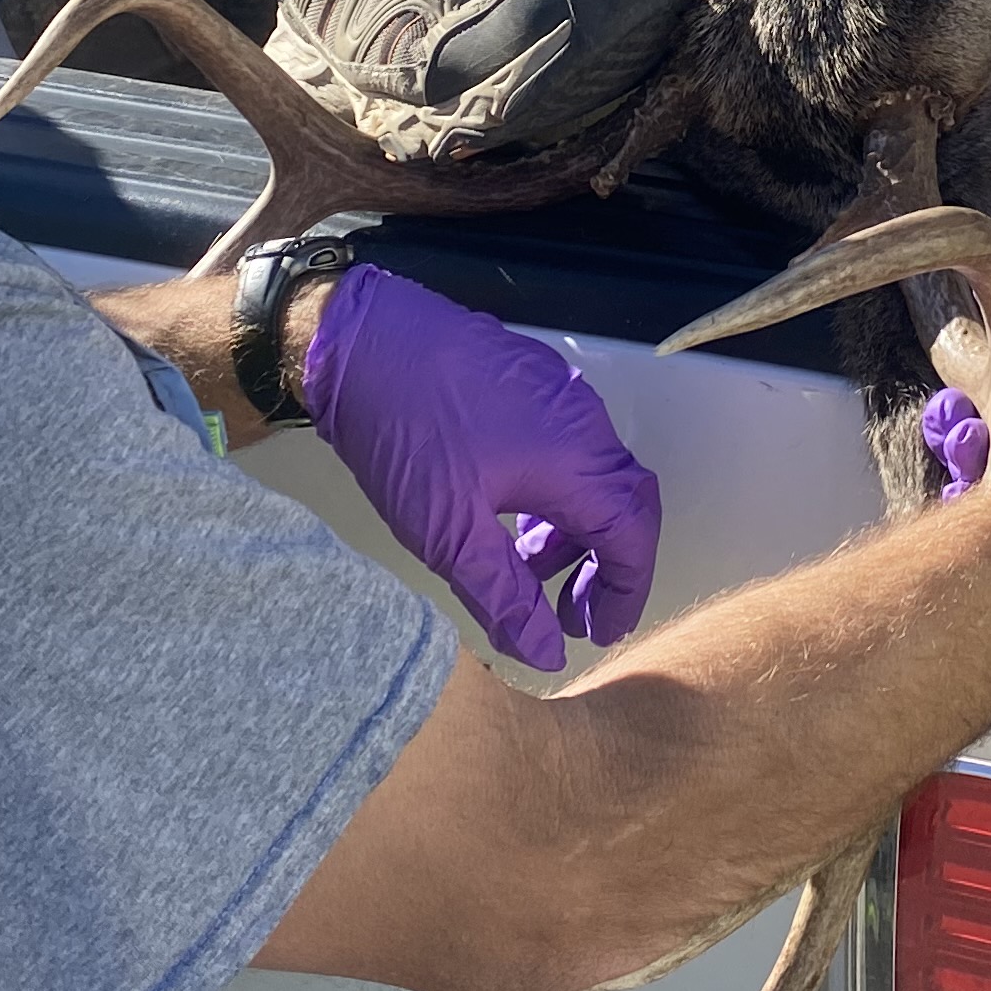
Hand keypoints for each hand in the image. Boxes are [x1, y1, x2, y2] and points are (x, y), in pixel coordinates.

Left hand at [303, 264, 659, 667]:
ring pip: (593, 475)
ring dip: (573, 531)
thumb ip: (505, 598)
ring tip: (527, 570)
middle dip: (603, 566)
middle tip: (569, 613)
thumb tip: (546, 652)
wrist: (358, 338)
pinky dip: (553, 494)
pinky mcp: (531, 380)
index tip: (596, 632)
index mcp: (576, 462)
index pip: (633, 539)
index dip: (624, 593)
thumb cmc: (404, 431)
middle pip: (623, 506)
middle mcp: (583, 422)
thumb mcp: (448, 533)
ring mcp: (559, 394)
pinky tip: (506, 515)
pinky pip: (568, 446)